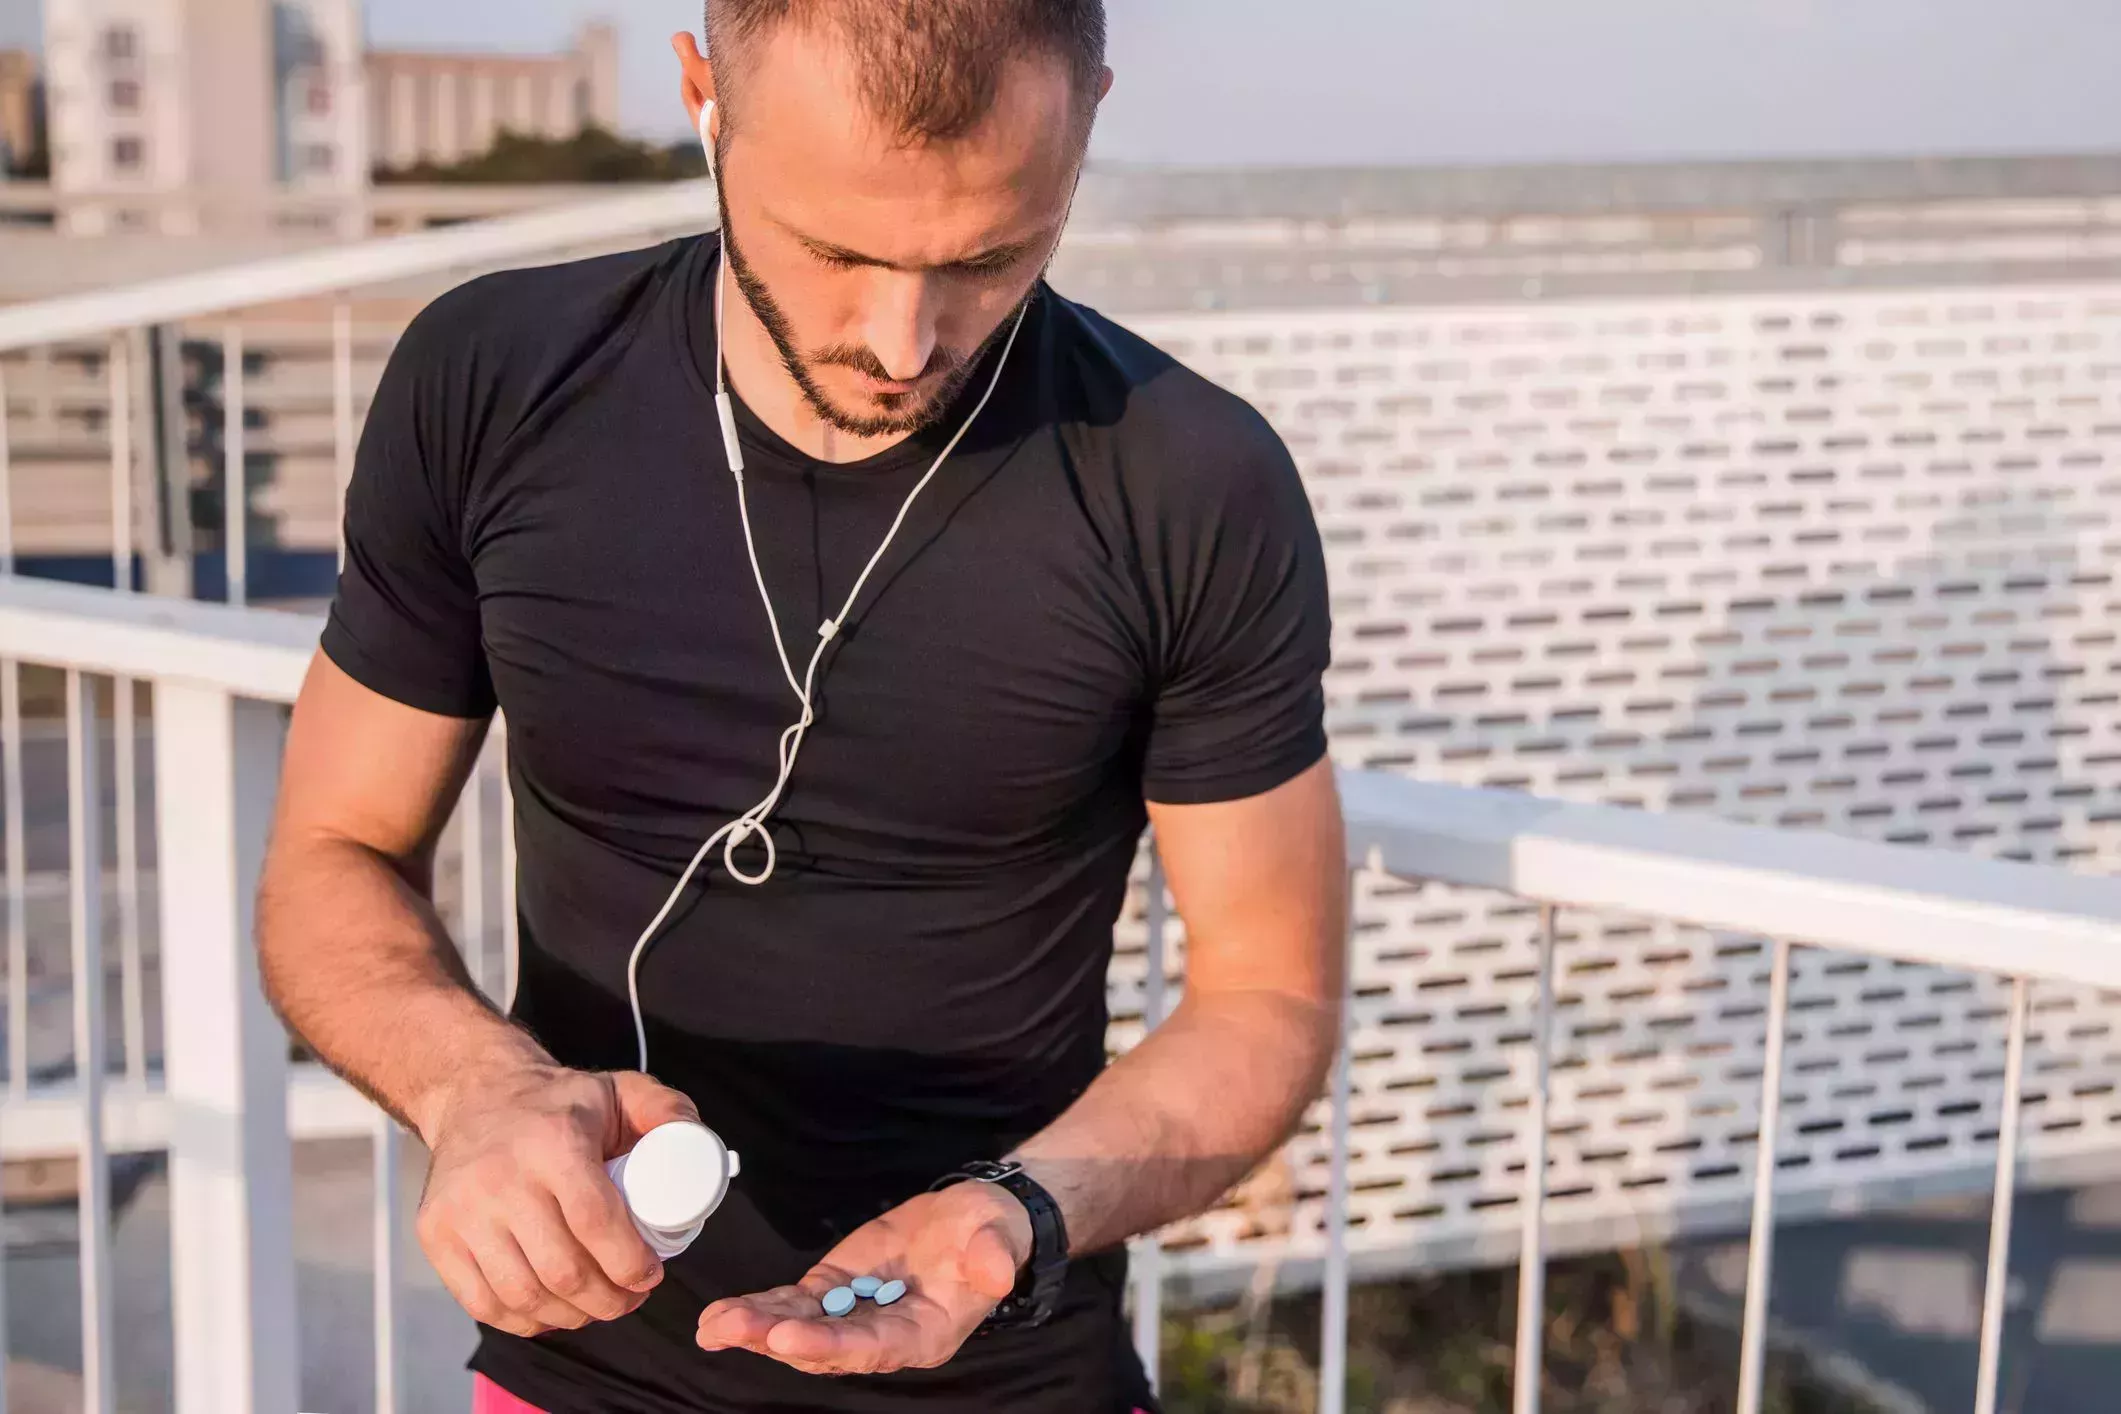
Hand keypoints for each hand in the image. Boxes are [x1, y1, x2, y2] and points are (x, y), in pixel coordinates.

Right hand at [415, 1063, 699, 1337]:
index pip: (595, 1222)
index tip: (651, 1275)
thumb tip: (699, 1145)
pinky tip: (552, 1311)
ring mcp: (461, 1210)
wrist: (476, 1095)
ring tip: (597, 1306)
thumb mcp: (620, 1089)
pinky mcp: (435, 1235)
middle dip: (608, 1299)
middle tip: (630, 1298)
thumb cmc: (560, 1105)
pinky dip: (524, 1320)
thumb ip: (667, 1109)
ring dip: (571, 1316)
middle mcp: (500, 1178)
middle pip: (562, 1268)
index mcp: (553, 1142)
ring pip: (524, 1293)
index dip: (630, 1263)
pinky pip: (483, 1302)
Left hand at [696, 1180, 1033, 1374]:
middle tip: (728, 1328)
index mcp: (923, 1334)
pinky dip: (759, 1309)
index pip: (871, 1346)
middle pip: (823, 1346)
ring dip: (756, 1327)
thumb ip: (993, 1258)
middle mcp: (883, 1335)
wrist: (976, 1221)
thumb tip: (997, 1273)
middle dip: (774, 1337)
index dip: (828, 1343)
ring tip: (711, 1324)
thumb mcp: (998, 1237)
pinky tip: (720, 1315)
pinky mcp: (835, 1289)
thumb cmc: (991, 1232)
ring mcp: (855, 1313)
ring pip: (799, 1328)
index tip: (786, 1335)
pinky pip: (793, 1305)